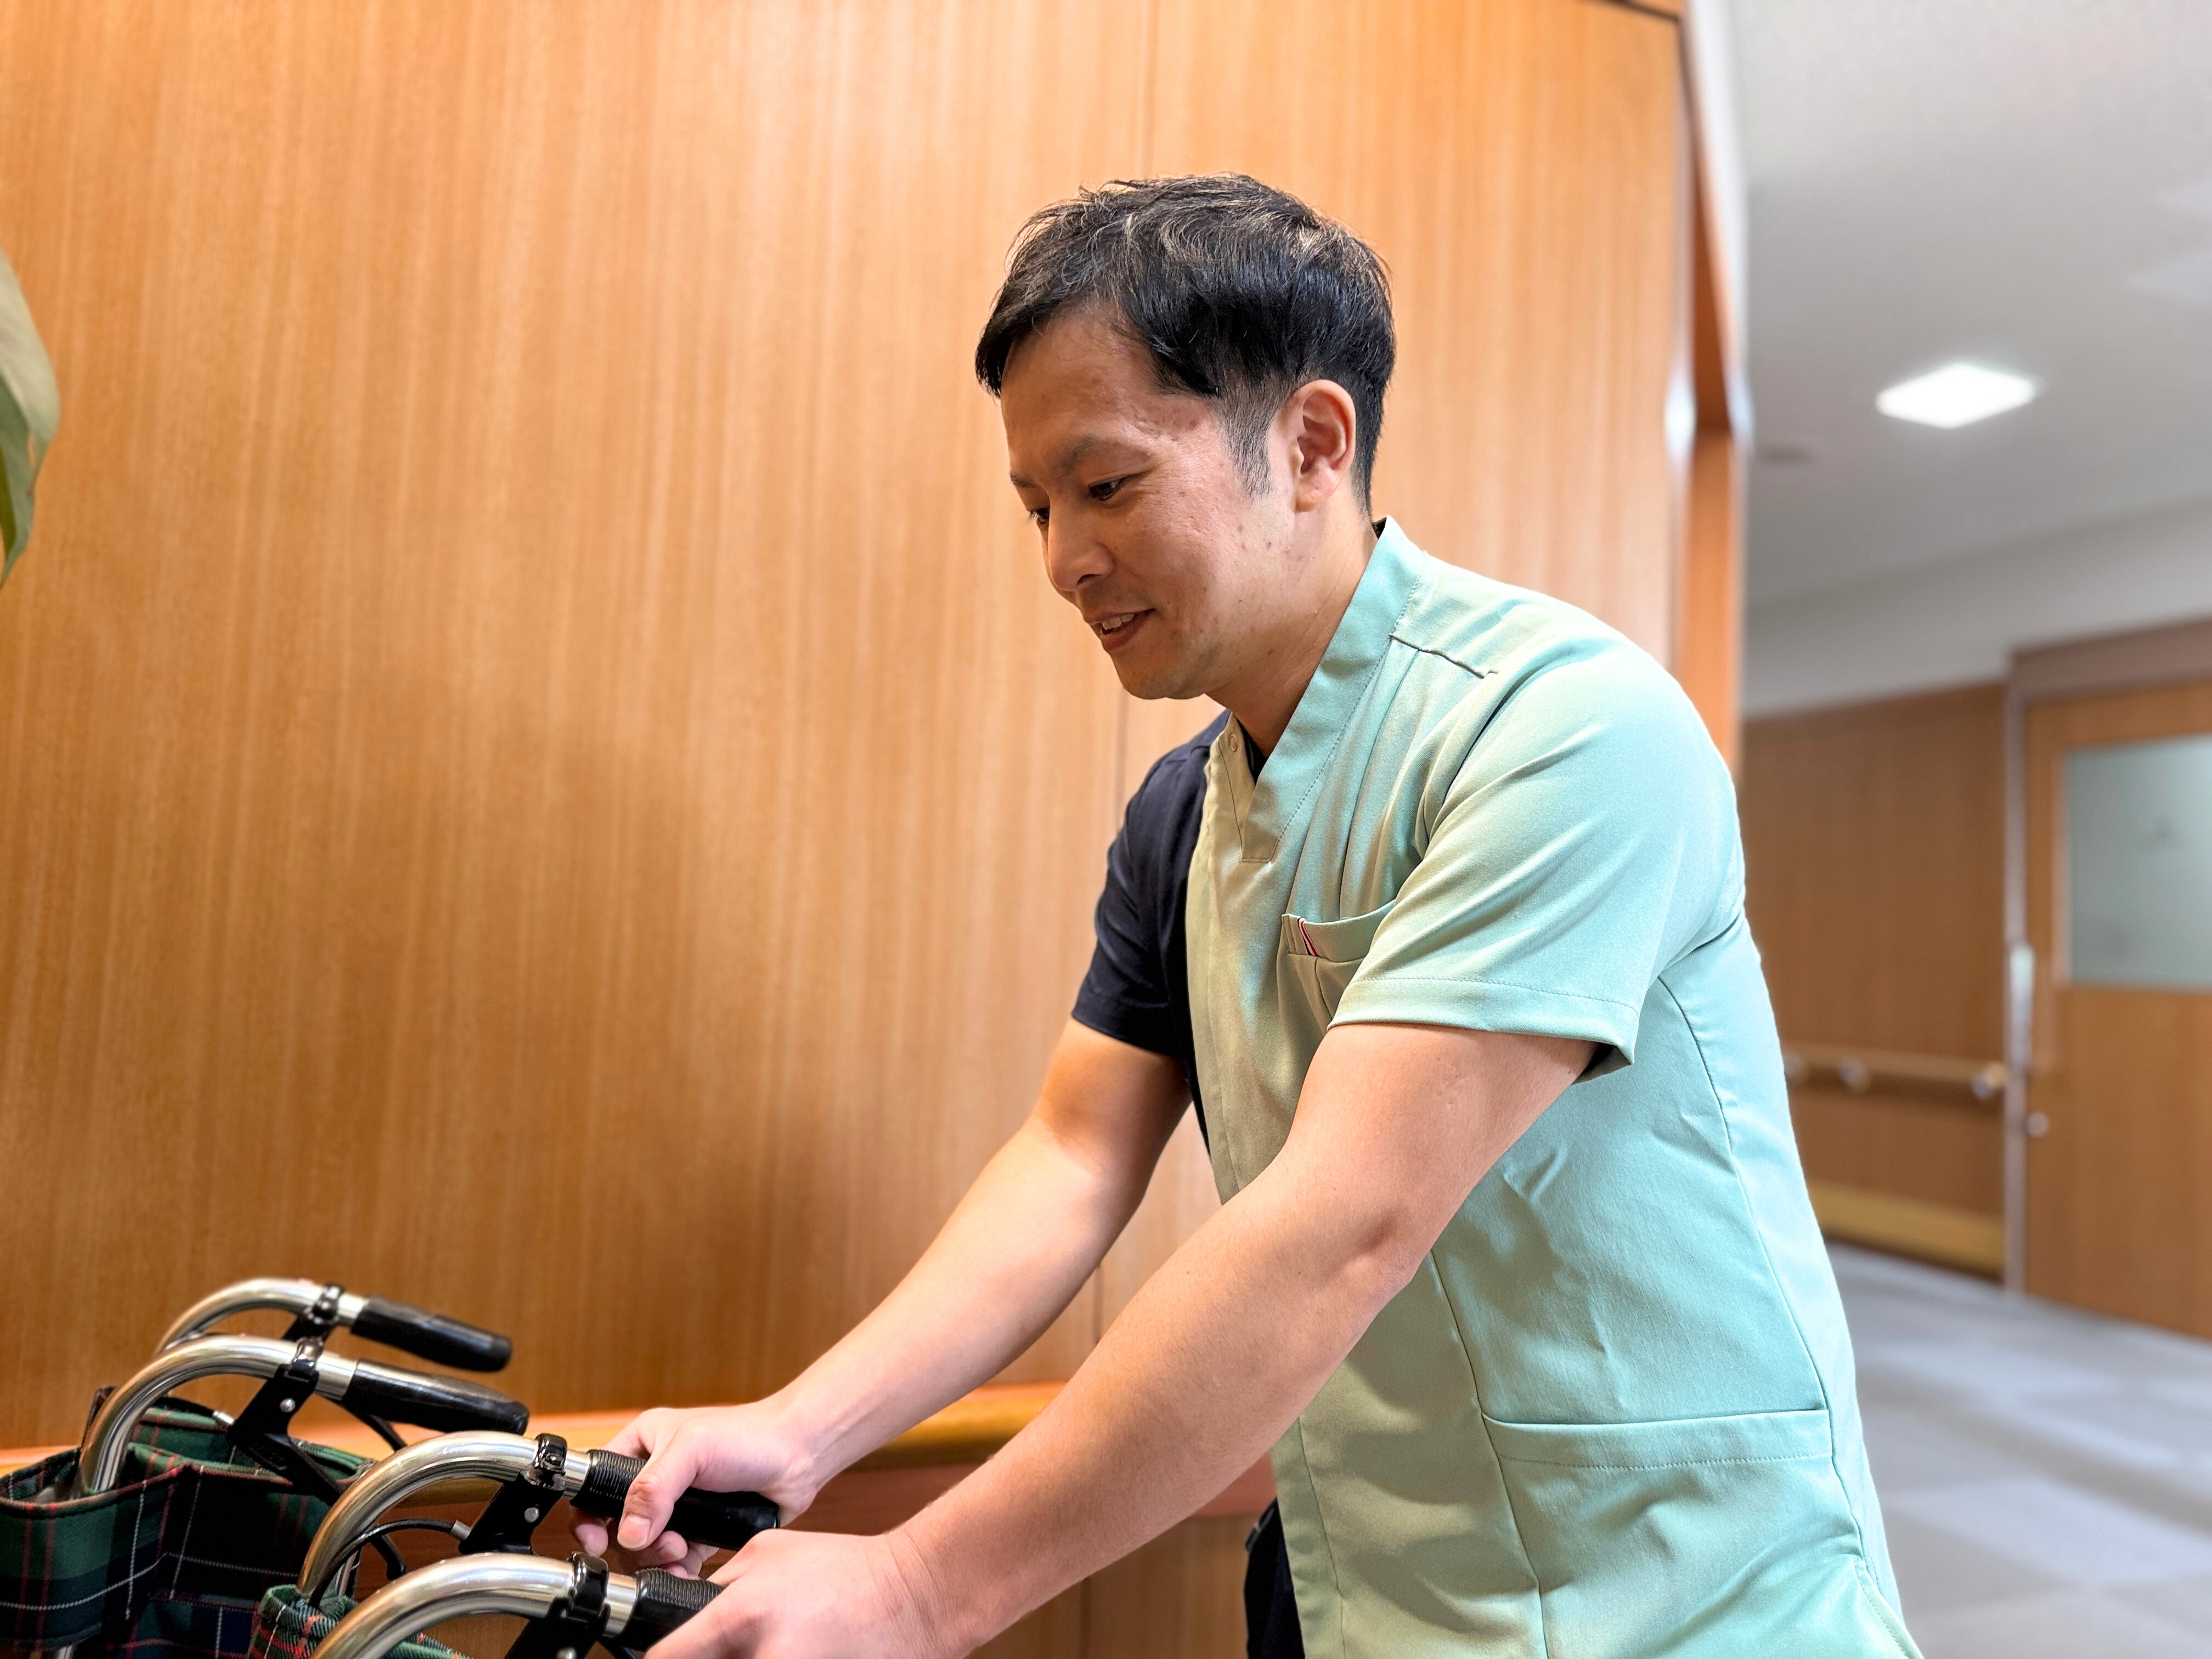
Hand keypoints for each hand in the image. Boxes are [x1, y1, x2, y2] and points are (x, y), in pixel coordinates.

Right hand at [569, 1403, 818, 1574]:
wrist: (798, 1457)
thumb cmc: (749, 1435)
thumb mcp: (693, 1449)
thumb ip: (654, 1488)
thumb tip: (628, 1532)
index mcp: (643, 1444)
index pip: (596, 1481)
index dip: (590, 1512)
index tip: (597, 1538)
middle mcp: (656, 1476)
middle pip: (619, 1524)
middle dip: (636, 1542)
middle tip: (664, 1542)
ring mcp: (677, 1505)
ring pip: (645, 1547)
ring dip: (657, 1558)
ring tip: (682, 1551)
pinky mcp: (698, 1530)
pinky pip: (672, 1560)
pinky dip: (676, 1569)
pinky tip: (690, 1567)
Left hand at [649, 1528, 951, 1658]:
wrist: (912, 1594)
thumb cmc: (843, 1569)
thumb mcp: (766, 1552)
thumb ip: (719, 1585)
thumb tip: (684, 1608)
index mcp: (741, 1616)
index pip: (667, 1658)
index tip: (653, 1656)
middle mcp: (760, 1656)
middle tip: (723, 1645)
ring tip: (763, 1641)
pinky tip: (793, 1647)